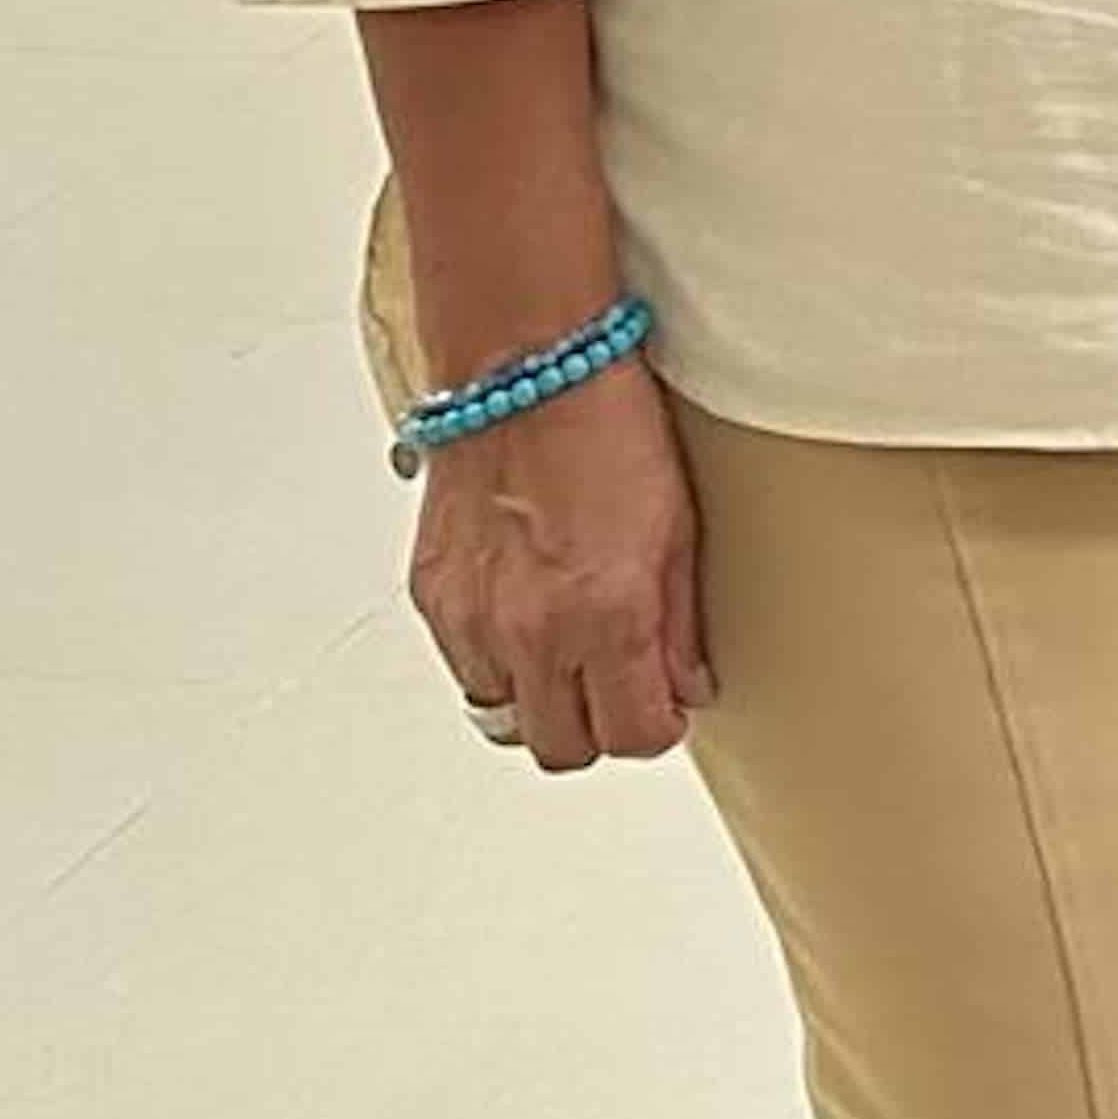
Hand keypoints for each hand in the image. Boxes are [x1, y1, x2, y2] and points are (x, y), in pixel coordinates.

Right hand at [405, 358, 709, 771]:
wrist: (526, 370)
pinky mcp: (433, 599)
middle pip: (564, 748)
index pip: (633, 737)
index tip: (664, 705)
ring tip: (569, 648)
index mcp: (607, 615)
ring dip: (542, 699)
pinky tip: (523, 616)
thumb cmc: (608, 426)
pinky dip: (496, 661)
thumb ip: (679, 621)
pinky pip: (466, 669)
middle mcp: (534, 632)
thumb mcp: (677, 526)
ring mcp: (476, 621)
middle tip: (618, 685)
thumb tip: (684, 684)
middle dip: (598, 727)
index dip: (657, 727)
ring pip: (507, 717)